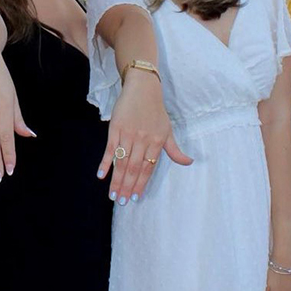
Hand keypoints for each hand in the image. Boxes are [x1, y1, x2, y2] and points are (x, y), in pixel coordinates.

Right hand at [97, 70, 191, 203]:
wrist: (143, 88)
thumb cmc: (156, 110)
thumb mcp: (168, 130)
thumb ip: (175, 149)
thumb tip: (189, 162)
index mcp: (157, 143)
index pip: (148, 169)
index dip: (141, 184)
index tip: (136, 198)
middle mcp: (143, 141)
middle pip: (134, 168)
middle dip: (127, 187)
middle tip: (121, 201)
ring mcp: (128, 134)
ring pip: (122, 162)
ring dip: (117, 180)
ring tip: (112, 195)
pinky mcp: (116, 128)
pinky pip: (110, 149)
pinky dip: (105, 163)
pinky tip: (101, 175)